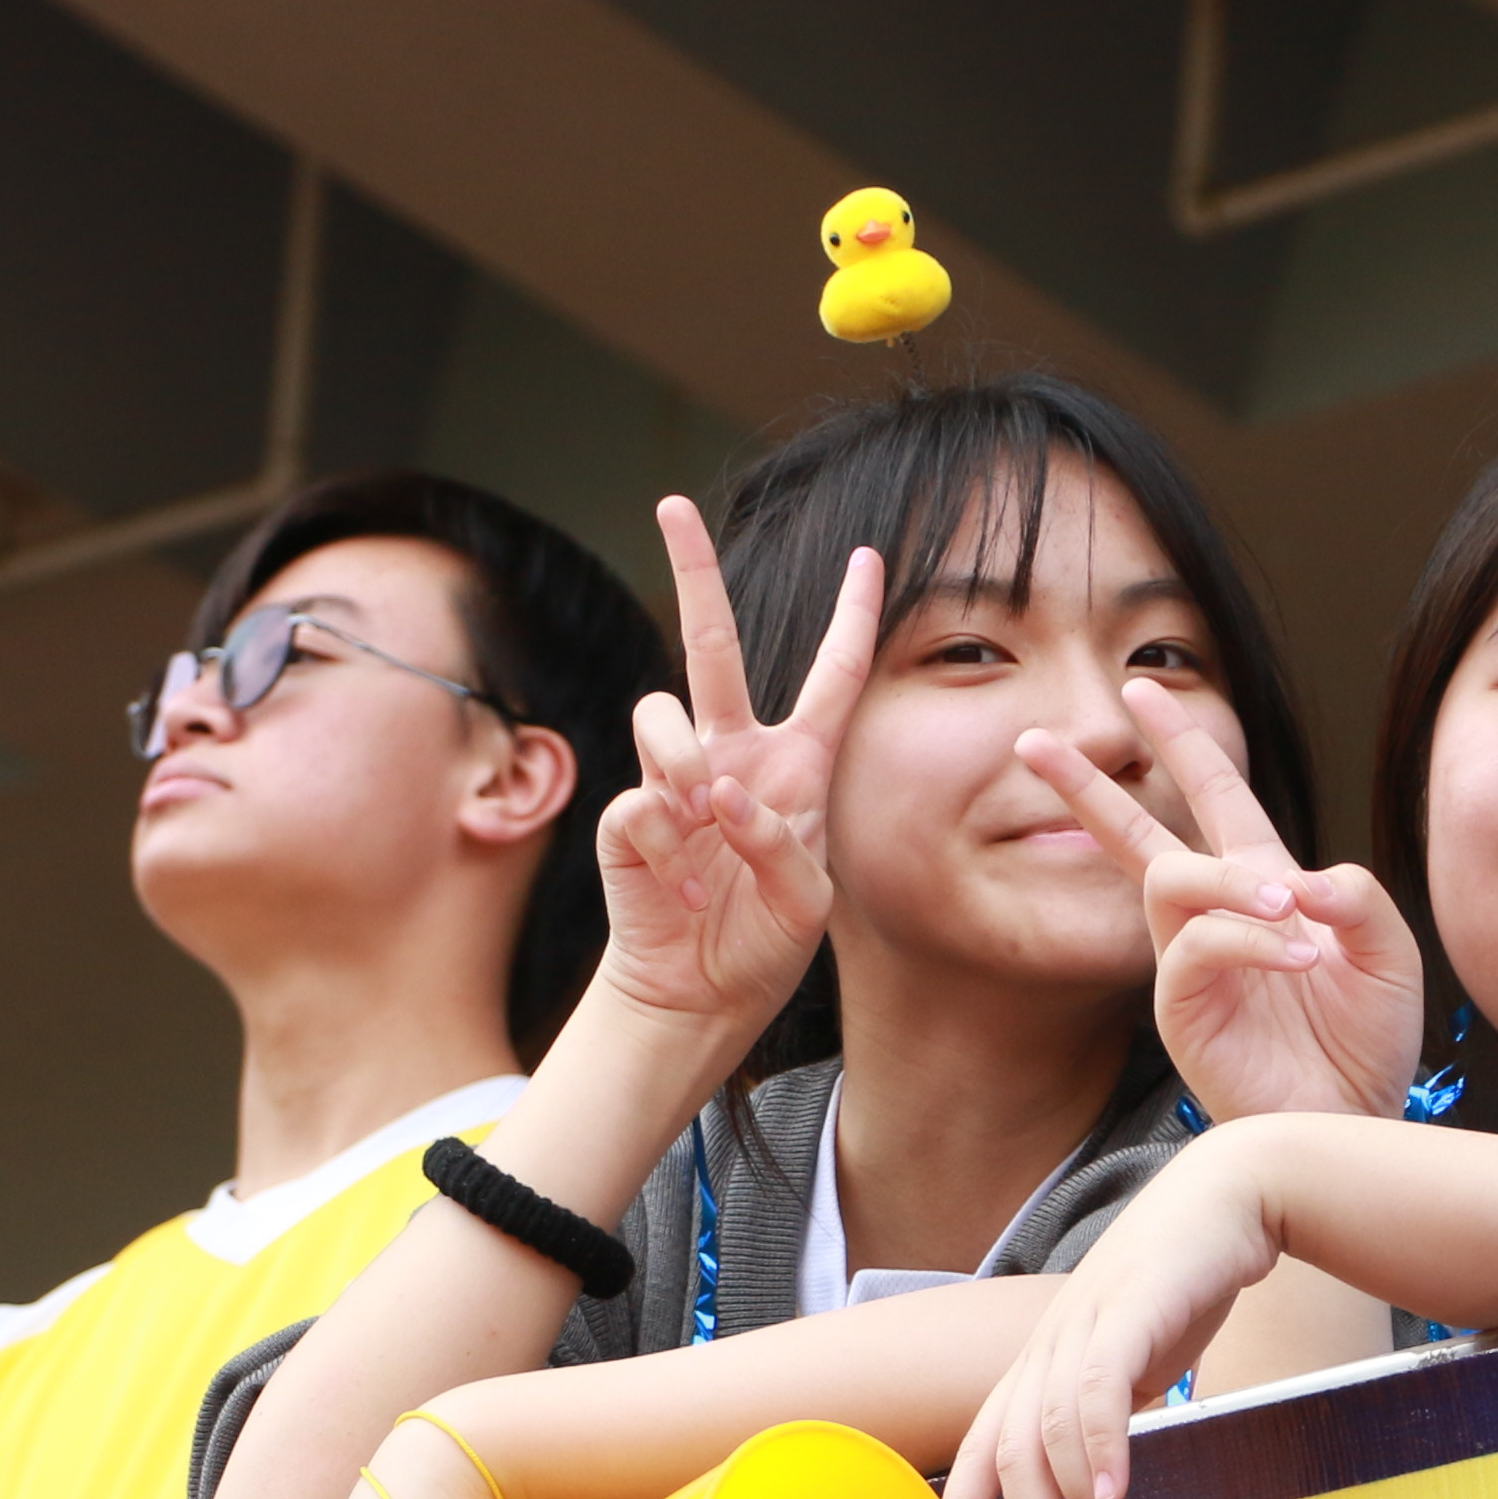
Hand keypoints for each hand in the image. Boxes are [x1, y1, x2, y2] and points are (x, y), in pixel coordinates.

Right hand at [584, 495, 879, 1046]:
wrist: (702, 995)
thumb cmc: (763, 940)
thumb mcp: (808, 900)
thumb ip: (780, 841)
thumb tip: (717, 792)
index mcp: (796, 762)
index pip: (833, 675)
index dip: (852, 618)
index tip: (870, 558)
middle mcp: (731, 753)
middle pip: (711, 641)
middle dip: (692, 569)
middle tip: (671, 503)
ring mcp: (673, 780)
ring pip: (660, 711)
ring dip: (682, 761)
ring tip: (702, 820)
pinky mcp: (628, 819)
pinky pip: (638, 801)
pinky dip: (666, 845)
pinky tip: (685, 887)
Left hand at [936, 1148, 1288, 1498]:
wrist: (1223, 1200)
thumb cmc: (1177, 1289)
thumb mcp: (1131, 1362)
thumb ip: (1108, 1417)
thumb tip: (1104, 1490)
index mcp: (1040, 1366)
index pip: (982, 1449)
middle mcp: (1046, 1350)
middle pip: (1010, 1456)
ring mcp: (1082, 1327)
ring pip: (1052, 1435)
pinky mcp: (1128, 1311)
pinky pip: (1097, 1390)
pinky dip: (1100, 1452)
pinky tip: (1114, 1498)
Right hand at [1026, 687, 1422, 1127]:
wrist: (1356, 1119)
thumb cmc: (1366, 1043)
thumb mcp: (1387, 951)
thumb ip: (1354, 896)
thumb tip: (1292, 878)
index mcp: (1261, 888)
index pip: (1213, 799)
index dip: (1182, 744)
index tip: (1143, 690)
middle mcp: (1213, 920)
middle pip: (1136, 837)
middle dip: (1087, 787)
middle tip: (1033, 741)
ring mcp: (1190, 966)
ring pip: (1172, 879)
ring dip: (1231, 880)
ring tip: (1288, 909)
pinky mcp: (1182, 1011)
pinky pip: (1196, 948)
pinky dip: (1250, 941)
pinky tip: (1299, 960)